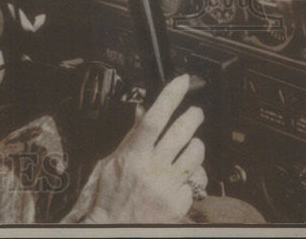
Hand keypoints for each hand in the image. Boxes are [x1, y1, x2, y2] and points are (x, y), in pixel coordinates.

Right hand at [78, 74, 205, 223]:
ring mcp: (169, 186)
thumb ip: (130, 139)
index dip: (170, 97)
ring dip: (196, 145)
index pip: (154, 118)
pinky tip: (180, 178)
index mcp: (132, 156)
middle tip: (196, 111)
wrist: (113, 227)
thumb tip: (142, 115)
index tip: (181, 81)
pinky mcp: (181, 202)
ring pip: (195, 153)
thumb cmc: (108, 196)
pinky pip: (194, 180)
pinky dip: (191, 176)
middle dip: (193, 116)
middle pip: (181, 132)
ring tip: (191, 145)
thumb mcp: (110, 163)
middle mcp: (153, 169)